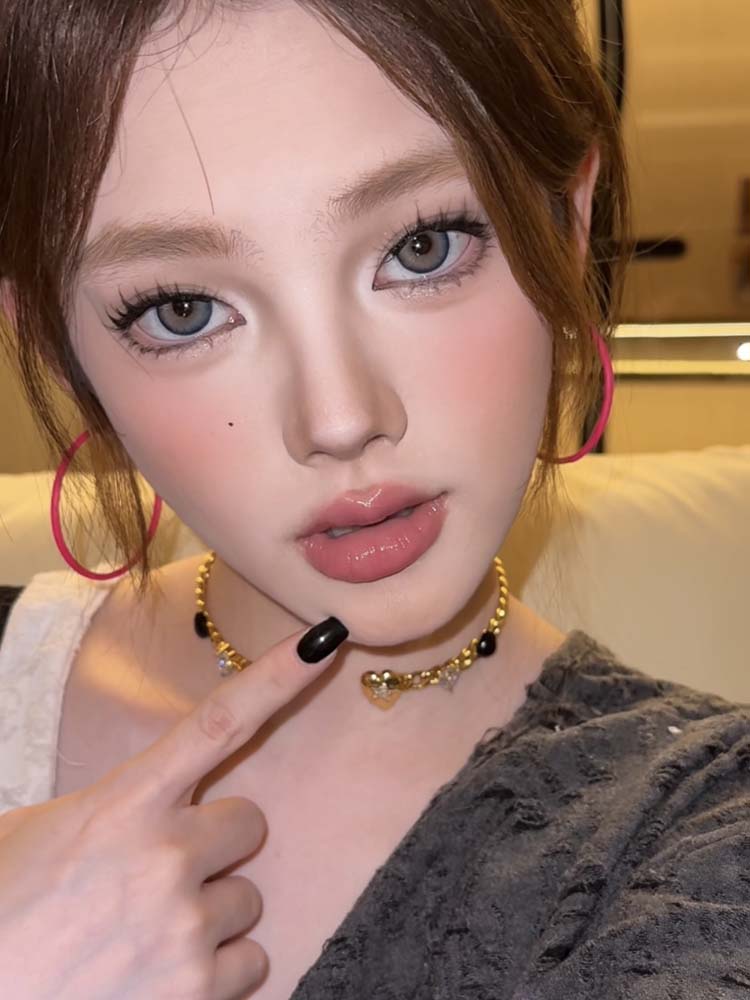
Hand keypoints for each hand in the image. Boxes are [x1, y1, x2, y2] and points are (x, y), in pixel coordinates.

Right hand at [0, 616, 346, 999]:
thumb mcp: (31, 834)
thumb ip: (104, 805)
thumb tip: (143, 797)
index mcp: (124, 804)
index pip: (219, 724)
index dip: (276, 678)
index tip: (320, 642)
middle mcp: (166, 857)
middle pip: (250, 822)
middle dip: (217, 844)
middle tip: (161, 875)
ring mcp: (186, 927)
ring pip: (248, 899)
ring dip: (210, 913)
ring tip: (147, 934)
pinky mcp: (197, 992)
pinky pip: (250, 962)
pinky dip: (216, 973)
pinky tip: (163, 976)